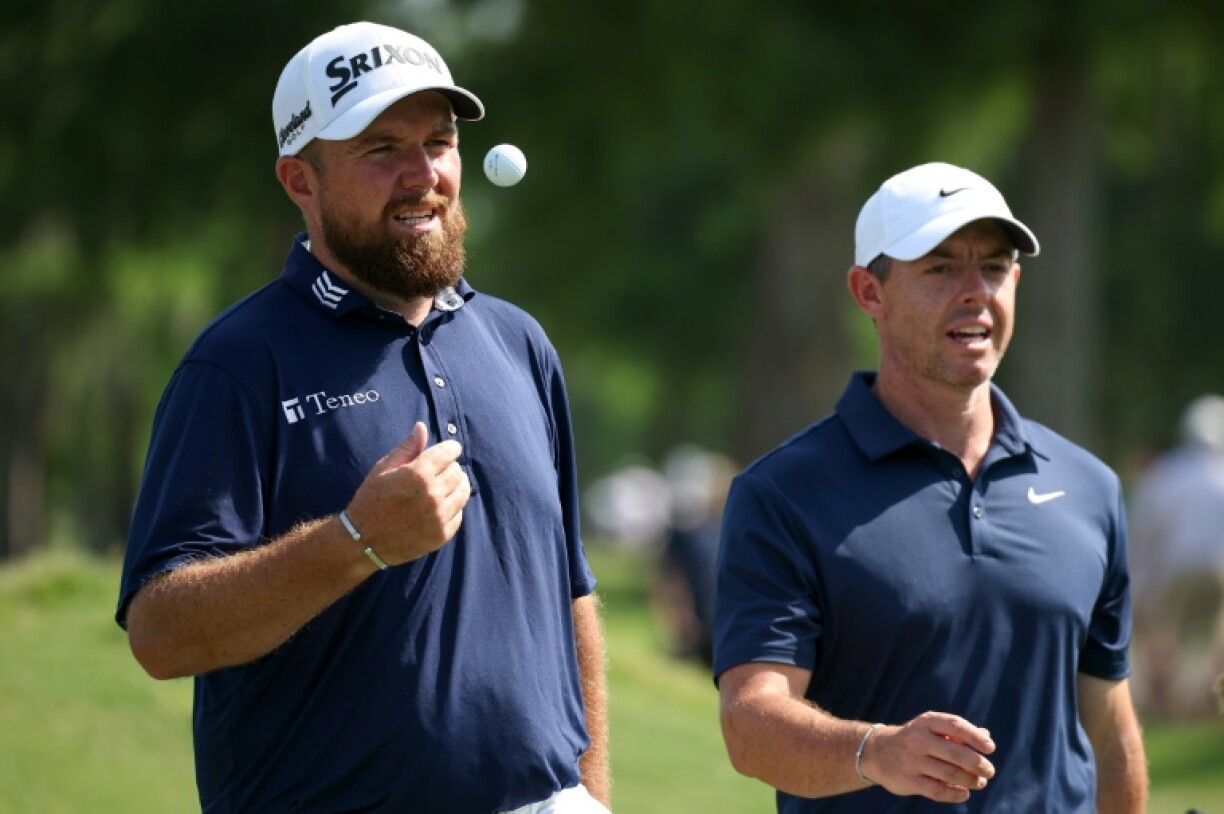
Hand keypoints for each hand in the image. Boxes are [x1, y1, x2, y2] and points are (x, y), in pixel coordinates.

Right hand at [342, 422, 471, 565]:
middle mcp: (432, 495)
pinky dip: (452, 508)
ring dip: (455, 486)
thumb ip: (407, 448)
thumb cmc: (371, 500)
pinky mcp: (442, 534)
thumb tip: (422, 427)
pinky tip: (437, 507)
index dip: (449, 449)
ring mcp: (439, 516)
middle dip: (449, 467)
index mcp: (418, 474)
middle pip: (458, 470)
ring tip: (441, 487)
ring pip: (463, 491)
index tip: (447, 451)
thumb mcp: (384, 469)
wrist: (362, 541)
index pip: (450, 452)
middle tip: (437, 472)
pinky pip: (459, 513)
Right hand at [860, 712, 995, 802]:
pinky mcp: (909, 781)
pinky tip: (964, 793)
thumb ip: (957, 732)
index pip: (956, 725)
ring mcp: (912, 761)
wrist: (876, 752)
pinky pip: (938, 791)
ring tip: (980, 782)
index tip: (991, 748)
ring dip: (970, 780)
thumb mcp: (931, 729)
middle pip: (956, 753)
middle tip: (990, 771)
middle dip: (978, 764)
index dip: (976, 737)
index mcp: (926, 722)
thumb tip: (986, 734)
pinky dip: (956, 794)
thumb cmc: (915, 739)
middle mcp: (918, 740)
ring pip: (950, 774)